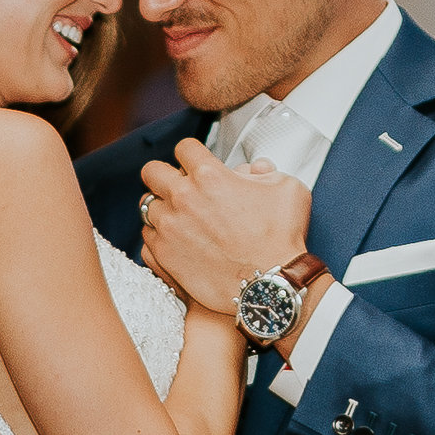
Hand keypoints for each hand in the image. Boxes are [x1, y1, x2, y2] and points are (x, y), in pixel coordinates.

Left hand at [139, 140, 312, 315]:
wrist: (270, 286)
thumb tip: (253, 169)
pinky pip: (146, 238)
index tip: (196, 166)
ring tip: (178, 219)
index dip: (192, 155)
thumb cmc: (282, 239)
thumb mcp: (287, 190)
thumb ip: (266, 172)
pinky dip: (158, 237)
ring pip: (146, 206)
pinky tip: (175, 242)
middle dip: (164, 176)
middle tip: (177, 187)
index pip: (184, 148)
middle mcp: (183, 197)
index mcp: (209, 175)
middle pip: (152, 171)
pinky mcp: (164, 256)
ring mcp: (169, 227)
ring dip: (161, 209)